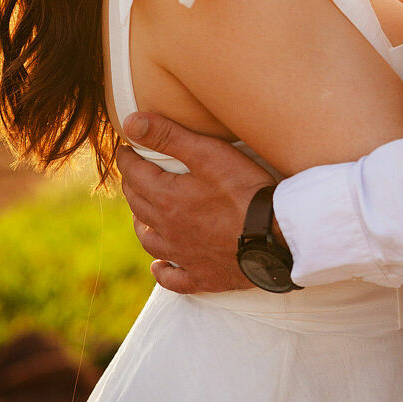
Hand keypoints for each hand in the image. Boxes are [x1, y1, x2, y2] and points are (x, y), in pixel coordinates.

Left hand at [117, 113, 271, 293]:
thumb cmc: (243, 191)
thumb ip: (169, 137)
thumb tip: (132, 123)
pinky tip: (160, 266)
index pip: (134, 174)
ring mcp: (183, 255)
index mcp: (166, 198)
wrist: (274, 236)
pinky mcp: (203, 275)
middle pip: (139, 205)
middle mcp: (167, 230)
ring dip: (142, 224)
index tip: (127, 149)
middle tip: (136, 173)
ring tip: (143, 214)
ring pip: (149, 240)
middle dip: (133, 185)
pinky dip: (162, 271)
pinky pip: (173, 278)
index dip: (128, 159)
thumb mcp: (207, 154)